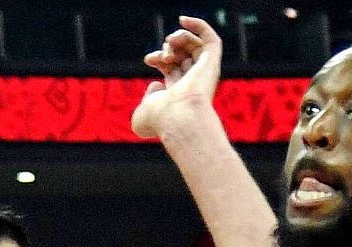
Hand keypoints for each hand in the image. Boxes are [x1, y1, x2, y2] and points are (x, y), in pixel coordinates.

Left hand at [132, 16, 223, 138]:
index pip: (172, 68)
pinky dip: (199, 25)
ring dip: (180, 37)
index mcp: (180, 94)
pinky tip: (183, 20)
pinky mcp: (212, 64)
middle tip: (162, 55)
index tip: (148, 60)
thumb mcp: (140, 118)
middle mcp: (194, 83)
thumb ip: (144, 103)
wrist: (178, 119)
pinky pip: (212, 39)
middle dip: (168, 48)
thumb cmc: (160, 121)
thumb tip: (156, 85)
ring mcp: (205, 74)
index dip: (159, 58)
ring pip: (196, 45)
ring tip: (169, 41)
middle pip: (183, 55)